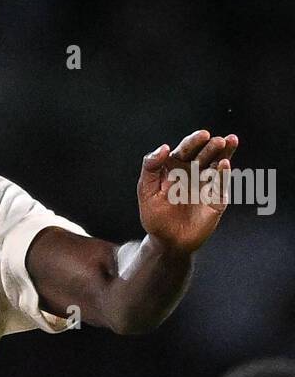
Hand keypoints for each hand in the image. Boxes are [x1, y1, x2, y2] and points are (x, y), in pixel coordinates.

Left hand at [137, 129, 239, 254]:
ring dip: (224, 153)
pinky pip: (221, 184)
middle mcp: (193, 172)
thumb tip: (164, 147)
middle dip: (212, 146)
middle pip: (205, 154)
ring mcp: (206, 185)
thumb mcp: (146, 190)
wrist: (167, 242)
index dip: (194, 141)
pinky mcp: (216, 199)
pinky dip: (223, 174)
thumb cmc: (155, 216)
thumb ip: (150, 167)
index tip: (202, 135)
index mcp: (176, 167)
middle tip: (218, 140)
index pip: (186, 149)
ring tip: (230, 141)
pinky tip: (224, 164)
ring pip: (217, 165)